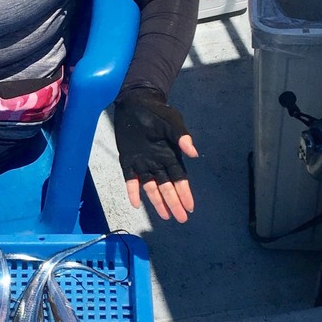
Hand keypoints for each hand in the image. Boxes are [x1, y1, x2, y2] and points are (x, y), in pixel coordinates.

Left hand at [113, 88, 198, 222]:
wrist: (136, 103)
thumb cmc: (158, 112)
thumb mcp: (173, 122)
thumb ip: (182, 137)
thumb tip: (193, 153)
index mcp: (170, 156)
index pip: (179, 179)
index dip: (185, 193)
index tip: (190, 207)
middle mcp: (158, 163)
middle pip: (167, 188)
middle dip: (174, 203)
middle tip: (181, 219)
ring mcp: (142, 164)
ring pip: (151, 188)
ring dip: (157, 202)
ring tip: (165, 216)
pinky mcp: (128, 161)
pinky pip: (130, 180)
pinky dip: (133, 191)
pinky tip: (136, 204)